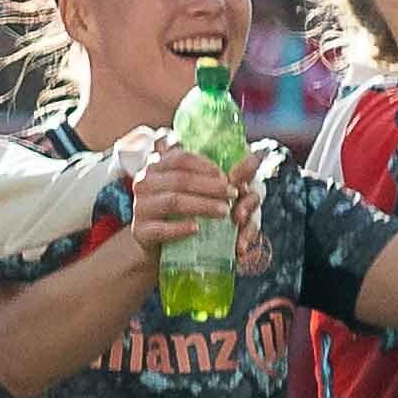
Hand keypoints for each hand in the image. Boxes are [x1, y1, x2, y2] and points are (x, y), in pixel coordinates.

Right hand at [113, 129, 245, 243]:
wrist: (158, 242)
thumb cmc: (181, 209)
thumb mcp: (198, 188)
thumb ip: (224, 174)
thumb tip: (257, 155)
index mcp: (157, 166)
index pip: (181, 158)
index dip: (206, 166)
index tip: (226, 176)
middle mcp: (145, 182)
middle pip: (180, 179)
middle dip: (210, 187)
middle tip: (233, 194)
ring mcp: (140, 207)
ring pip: (173, 201)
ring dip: (202, 205)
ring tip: (224, 212)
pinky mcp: (140, 231)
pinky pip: (161, 229)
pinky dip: (180, 229)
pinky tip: (197, 229)